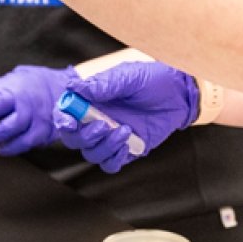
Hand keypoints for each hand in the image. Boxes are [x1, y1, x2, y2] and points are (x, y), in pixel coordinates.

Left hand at [0, 65, 75, 155]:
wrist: (68, 87)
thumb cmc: (37, 81)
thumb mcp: (15, 75)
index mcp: (15, 90)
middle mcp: (26, 106)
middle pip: (2, 126)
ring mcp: (37, 120)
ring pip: (14, 137)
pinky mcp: (45, 131)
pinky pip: (26, 144)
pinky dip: (13, 148)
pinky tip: (4, 149)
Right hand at [52, 62, 198, 173]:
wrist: (180, 93)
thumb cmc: (152, 79)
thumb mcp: (128, 77)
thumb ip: (103, 84)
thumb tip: (75, 87)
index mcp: (92, 100)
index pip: (66, 113)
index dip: (62, 119)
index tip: (70, 122)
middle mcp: (97, 119)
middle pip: (74, 138)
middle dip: (83, 136)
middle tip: (102, 126)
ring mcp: (111, 136)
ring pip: (91, 153)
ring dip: (103, 146)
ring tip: (124, 131)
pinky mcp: (126, 149)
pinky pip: (110, 164)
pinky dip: (114, 159)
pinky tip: (127, 144)